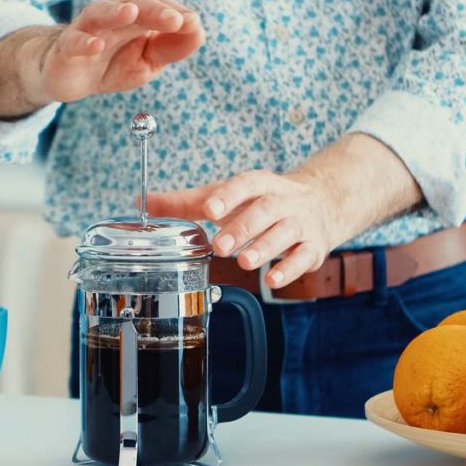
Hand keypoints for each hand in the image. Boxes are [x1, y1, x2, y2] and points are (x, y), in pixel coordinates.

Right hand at [36, 0, 204, 103]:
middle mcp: (111, 16)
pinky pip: (74, 42)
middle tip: (175, 20)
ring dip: (115, 12)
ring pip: (99, 13)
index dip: (174, 12)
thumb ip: (172, 47)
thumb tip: (198, 30)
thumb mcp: (148, 61)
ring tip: (131, 13)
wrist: (71, 78)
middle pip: (134, 5)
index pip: (158, 7)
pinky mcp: (66, 49)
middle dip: (154, 10)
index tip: (192, 23)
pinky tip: (96, 46)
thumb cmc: (113, 64)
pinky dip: (84, 43)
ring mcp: (87, 30)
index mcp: (135, 17)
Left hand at [146, 170, 347, 288]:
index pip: (245, 184)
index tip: (209, 209)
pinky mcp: (314, 247)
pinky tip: (272, 280)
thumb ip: (186, 202)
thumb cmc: (261, 200)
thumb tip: (142, 202)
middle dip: (243, 227)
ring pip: (286, 233)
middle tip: (220, 245)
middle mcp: (283, 201)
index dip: (228, 195)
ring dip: (265, 248)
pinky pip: (304, 257)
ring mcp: (301, 224)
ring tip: (244, 261)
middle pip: (265, 210)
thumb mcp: (226, 195)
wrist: (323, 201)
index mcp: (260, 184)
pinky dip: (289, 270)